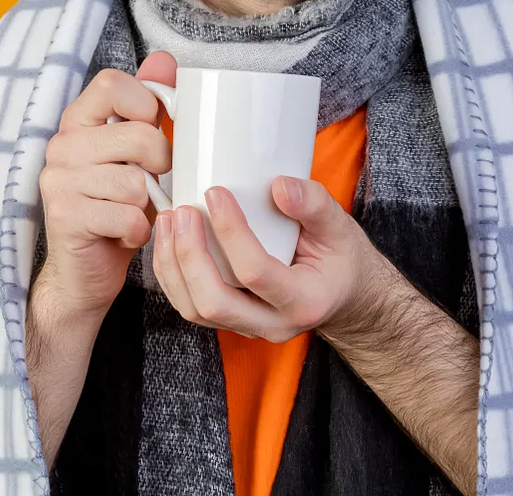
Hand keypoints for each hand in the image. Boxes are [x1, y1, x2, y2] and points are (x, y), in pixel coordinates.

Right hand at [32, 51, 176, 321]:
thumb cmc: (115, 207)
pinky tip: (126, 234)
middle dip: (162, 165)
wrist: (85, 272)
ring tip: (135, 211)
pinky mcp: (65, 217)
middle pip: (138, 135)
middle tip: (155, 182)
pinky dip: (139, 230)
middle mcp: (62, 145)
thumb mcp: (136, 154)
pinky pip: (128, 215)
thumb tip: (165, 59)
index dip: (146, 104)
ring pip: (136, 182)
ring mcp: (59, 180)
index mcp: (78, 121)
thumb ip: (148, 106)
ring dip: (149, 205)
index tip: (152, 130)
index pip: (113, 83)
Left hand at [151, 175, 383, 342]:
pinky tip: (169, 239)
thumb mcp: (340, 226)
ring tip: (168, 220)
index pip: (256, 272)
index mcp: (304, 301)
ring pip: (195, 310)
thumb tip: (278, 186)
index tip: (216, 192)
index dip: (230, 232)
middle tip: (183, 211)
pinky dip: (172, 274)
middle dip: (189, 255)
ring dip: (172, 266)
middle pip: (214, 302)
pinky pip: (191, 306)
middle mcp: (273, 324)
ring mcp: (249, 327)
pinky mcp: (231, 320)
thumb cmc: (340, 257)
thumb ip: (314, 204)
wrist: (343, 293)